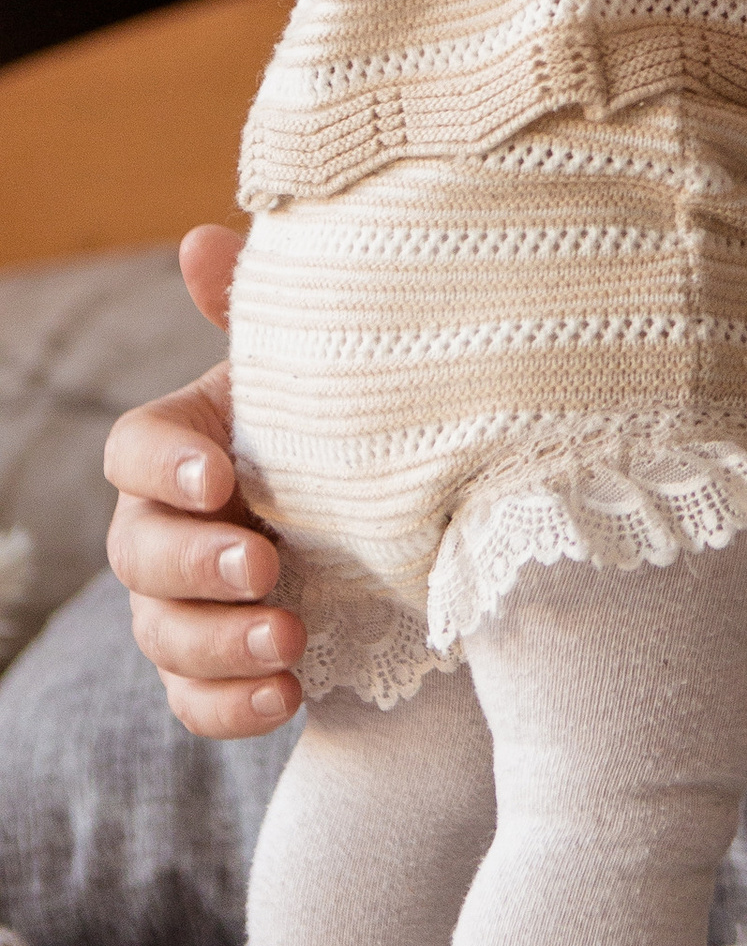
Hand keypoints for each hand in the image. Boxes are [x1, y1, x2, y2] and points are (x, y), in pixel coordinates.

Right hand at [104, 225, 305, 737]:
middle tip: (267, 565)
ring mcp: (186, 606)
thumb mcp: (322, 379)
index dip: (164, 464)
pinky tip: (287, 694)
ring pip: (161, 634)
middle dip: (195, 563)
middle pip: (136, 552)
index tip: (221, 475)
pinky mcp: (218, 672)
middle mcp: (170, 527)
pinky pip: (196, 703)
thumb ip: (258, 318)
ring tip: (291, 636)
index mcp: (188, 446)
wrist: (414, 538)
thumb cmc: (349, 439)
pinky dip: (232, 705)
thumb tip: (201, 239)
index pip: (133, 450)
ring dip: (219, 641)